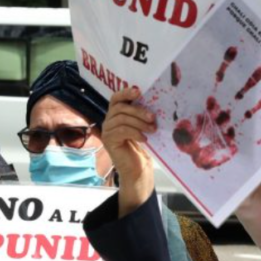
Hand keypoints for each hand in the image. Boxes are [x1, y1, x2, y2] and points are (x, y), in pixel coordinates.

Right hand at [102, 87, 156, 216]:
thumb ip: (142, 114)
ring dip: (139, 122)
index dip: (125, 93)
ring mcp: (107, 131)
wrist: (139, 169)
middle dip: (138, 111)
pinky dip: (135, 132)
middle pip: (120, 108)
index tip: (139, 92)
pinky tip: (144, 139)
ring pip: (122, 119)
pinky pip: (122, 130)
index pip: (116, 98)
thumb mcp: (143, 125)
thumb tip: (153, 100)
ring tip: (152, 129)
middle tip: (153, 117)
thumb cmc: (143, 146)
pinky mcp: (108, 141)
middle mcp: (109, 121)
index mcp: (116, 114)